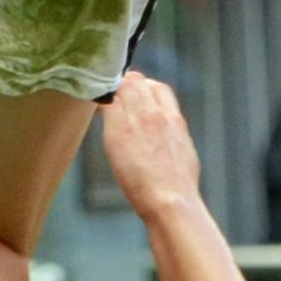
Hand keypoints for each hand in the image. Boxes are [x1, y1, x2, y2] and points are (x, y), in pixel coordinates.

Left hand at [98, 72, 205, 215]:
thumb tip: (166, 134)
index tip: (135, 97)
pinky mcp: (119, 131)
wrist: (171, 199)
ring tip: (104, 104)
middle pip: (136, 82)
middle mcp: (156, 113)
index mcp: (174, 119)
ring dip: (112, 94)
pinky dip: (100, 104)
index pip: (157, 87)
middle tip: (114, 99)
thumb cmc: (179, 185)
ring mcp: (137, 120)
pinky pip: (106, 105)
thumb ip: (172, 135)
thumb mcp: (184, 151)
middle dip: (124, 87)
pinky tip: (96, 110)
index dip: (144, 88)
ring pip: (121, 89)